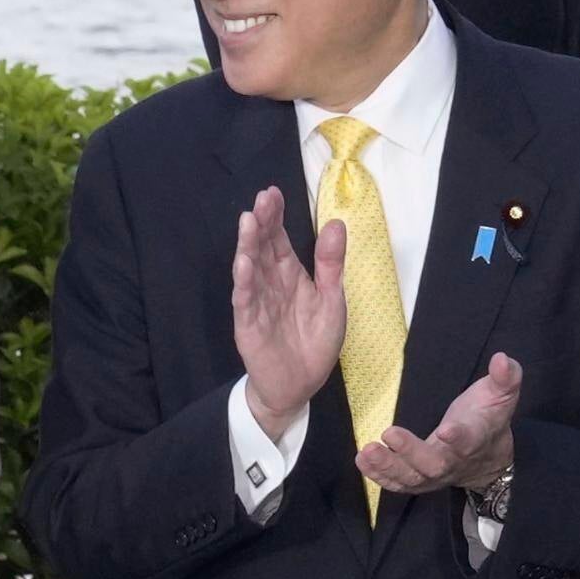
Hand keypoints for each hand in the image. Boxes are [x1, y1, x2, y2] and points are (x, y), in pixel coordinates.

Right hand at [229, 187, 347, 437]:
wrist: (299, 386)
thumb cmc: (314, 343)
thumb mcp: (332, 300)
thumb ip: (331, 265)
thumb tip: (336, 223)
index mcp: (290, 275)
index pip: (279, 240)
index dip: (275, 217)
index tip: (273, 192)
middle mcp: (270, 284)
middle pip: (262, 248)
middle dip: (261, 223)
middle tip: (261, 199)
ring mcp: (257, 303)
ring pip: (250, 269)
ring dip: (248, 245)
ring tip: (248, 221)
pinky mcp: (249, 325)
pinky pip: (245, 301)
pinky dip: (244, 282)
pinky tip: (243, 263)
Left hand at [360, 353, 522, 495]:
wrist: (489, 459)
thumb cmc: (489, 419)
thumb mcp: (502, 395)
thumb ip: (505, 377)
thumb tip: (501, 358)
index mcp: (476, 439)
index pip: (469, 441)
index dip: (458, 437)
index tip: (445, 429)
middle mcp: (454, 462)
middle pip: (434, 464)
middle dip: (411, 452)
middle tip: (389, 433)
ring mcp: (434, 475)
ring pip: (411, 478)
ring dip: (388, 466)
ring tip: (366, 451)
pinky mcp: (418, 481)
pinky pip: (398, 484)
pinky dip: (379, 476)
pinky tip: (361, 461)